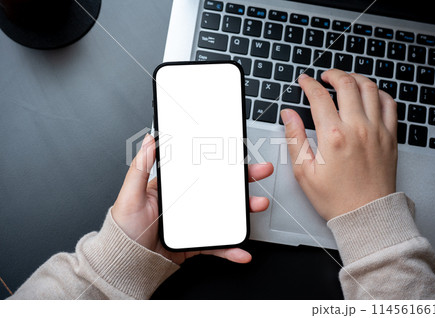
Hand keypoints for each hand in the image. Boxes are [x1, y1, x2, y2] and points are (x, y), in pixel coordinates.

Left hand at [112, 134, 273, 264]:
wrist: (126, 263)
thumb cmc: (123, 230)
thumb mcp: (130, 195)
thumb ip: (140, 167)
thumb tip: (148, 140)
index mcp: (174, 187)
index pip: (202, 170)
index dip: (222, 161)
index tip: (237, 154)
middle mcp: (187, 203)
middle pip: (220, 189)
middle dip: (244, 180)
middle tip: (261, 172)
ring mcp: (194, 223)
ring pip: (225, 215)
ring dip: (245, 211)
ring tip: (257, 206)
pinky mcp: (196, 243)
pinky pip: (217, 245)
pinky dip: (230, 249)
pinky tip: (241, 251)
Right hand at [280, 69, 397, 220]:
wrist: (367, 215)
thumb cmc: (336, 198)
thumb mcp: (304, 172)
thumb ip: (295, 138)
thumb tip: (288, 115)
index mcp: (333, 136)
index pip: (318, 97)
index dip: (308, 84)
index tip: (303, 81)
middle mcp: (357, 128)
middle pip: (346, 84)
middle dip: (332, 74)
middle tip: (324, 76)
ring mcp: (377, 130)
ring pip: (369, 88)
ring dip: (355, 77)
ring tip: (345, 79)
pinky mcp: (390, 136)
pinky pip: (389, 104)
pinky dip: (378, 92)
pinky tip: (369, 94)